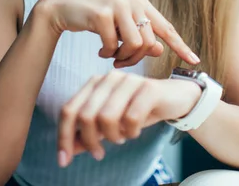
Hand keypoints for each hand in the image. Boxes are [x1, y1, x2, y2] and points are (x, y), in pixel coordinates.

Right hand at [37, 0, 199, 67]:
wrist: (64, 6)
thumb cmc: (95, 19)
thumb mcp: (120, 28)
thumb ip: (140, 38)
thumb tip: (159, 50)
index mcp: (142, 4)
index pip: (167, 28)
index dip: (180, 46)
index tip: (194, 61)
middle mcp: (133, 1)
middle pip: (149, 43)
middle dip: (136, 59)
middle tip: (121, 63)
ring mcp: (119, 5)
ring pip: (134, 45)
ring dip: (123, 58)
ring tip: (112, 57)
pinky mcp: (103, 13)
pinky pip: (113, 44)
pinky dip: (107, 53)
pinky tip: (100, 51)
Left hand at [56, 70, 200, 166]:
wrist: (175, 98)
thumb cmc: (139, 110)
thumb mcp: (111, 124)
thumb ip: (89, 134)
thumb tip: (68, 151)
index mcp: (95, 83)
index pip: (69, 110)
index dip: (63, 137)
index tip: (64, 161)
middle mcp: (109, 78)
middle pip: (85, 115)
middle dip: (90, 141)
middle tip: (99, 154)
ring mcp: (128, 81)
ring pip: (106, 117)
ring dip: (112, 136)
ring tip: (121, 138)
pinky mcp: (148, 88)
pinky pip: (131, 118)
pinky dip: (131, 132)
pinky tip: (135, 132)